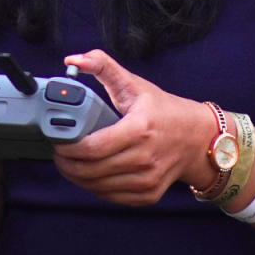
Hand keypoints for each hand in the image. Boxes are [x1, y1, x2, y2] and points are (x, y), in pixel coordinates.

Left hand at [51, 49, 216, 205]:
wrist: (198, 138)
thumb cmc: (163, 110)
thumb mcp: (133, 83)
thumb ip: (102, 66)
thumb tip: (73, 59)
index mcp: (140, 128)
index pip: (93, 147)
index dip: (68, 146)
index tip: (57, 138)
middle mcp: (145, 158)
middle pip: (90, 170)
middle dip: (66, 162)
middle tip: (58, 151)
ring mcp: (148, 179)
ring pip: (97, 186)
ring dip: (76, 176)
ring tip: (69, 162)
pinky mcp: (148, 194)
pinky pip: (110, 196)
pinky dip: (94, 186)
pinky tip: (89, 173)